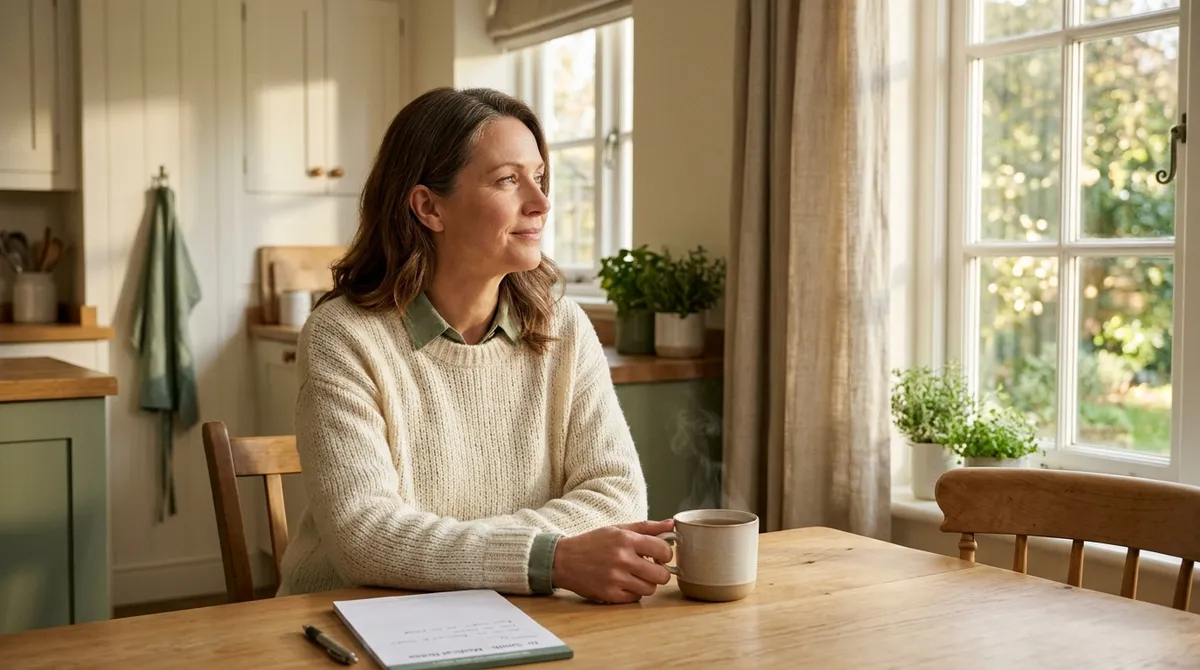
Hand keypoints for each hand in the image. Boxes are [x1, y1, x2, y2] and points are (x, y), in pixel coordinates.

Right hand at [551, 520, 674, 603]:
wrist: (563, 560)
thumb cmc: (592, 543)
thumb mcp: (617, 529)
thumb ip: (646, 527)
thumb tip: (671, 525)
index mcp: (626, 539)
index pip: (663, 550)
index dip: (666, 554)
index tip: (659, 555)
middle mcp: (622, 559)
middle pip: (661, 575)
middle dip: (659, 572)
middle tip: (650, 568)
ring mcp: (616, 579)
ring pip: (650, 589)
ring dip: (646, 583)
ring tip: (635, 576)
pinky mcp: (609, 595)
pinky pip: (635, 598)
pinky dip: (633, 593)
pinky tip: (624, 583)